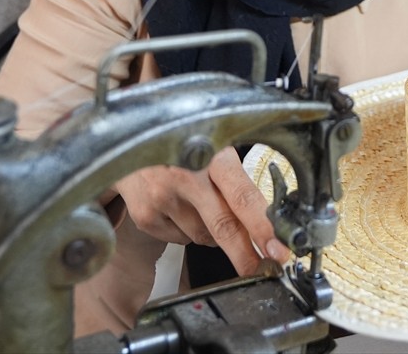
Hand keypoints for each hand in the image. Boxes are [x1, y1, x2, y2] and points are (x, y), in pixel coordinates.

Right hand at [113, 146, 290, 274]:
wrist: (128, 138)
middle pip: (223, 227)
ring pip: (203, 237)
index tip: (279, 250)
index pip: (243, 197)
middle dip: (245, 255)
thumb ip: (235, 180)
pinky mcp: (145, 216)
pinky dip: (186, 231)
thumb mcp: (213, 149)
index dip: (263, 228)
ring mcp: (162, 198)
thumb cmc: (181, 144)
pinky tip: (178, 207)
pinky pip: (180, 239)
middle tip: (259, 269)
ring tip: (201, 204)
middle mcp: (186, 177)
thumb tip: (263, 220)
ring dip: (212, 233)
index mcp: (213, 157)